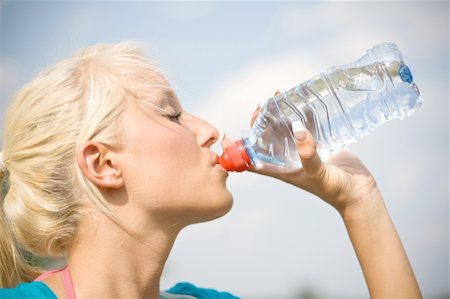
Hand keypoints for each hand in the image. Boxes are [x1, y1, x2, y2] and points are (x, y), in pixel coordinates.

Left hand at [241, 95, 381, 216]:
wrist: (359, 192)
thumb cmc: (334, 189)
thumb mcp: (316, 173)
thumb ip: (307, 153)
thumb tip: (297, 129)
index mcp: (281, 169)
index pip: (253, 157)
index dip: (241, 146)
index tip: (235, 131)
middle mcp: (289, 158)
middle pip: (268, 137)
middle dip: (262, 121)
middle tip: (263, 104)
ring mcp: (303, 150)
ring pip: (286, 129)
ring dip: (281, 115)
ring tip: (279, 97)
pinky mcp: (319, 143)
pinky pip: (307, 126)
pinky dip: (303, 115)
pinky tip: (301, 101)